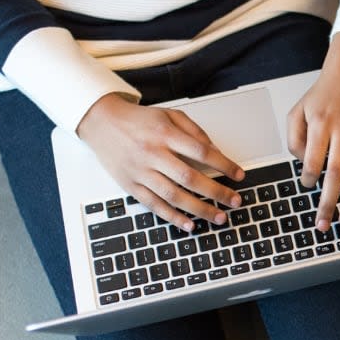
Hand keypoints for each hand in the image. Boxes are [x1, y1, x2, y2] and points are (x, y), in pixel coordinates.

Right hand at [76, 94, 243, 232]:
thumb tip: (216, 151)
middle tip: (235, 201)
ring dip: (200, 209)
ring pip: (174, 195)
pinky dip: (173, 217)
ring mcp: (141, 172)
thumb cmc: (138, 120)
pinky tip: (190, 225)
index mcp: (165, 133)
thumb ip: (194, 131)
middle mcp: (153, 153)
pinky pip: (154, 205)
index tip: (239, 175)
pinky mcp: (131, 186)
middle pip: (190, 177)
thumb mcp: (168, 115)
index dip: (224, 165)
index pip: (202, 152)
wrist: (101, 122)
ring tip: (219, 217)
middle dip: (217, 192)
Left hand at [287, 31, 339, 231]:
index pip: (313, 160)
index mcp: (320, 124)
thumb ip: (294, 138)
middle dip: (328, 202)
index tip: (307, 185)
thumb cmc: (324, 93)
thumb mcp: (298, 109)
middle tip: (323, 223)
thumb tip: (304, 164)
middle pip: (335, 174)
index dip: (308, 178)